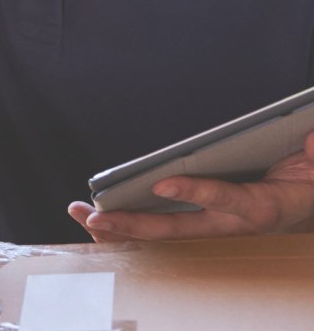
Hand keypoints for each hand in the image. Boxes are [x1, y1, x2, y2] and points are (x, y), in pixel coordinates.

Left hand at [68, 132, 313, 241]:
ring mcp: (211, 226)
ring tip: (80, 214)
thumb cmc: (300, 183)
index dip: (195, 192)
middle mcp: (228, 223)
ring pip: (160, 231)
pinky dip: (129, 223)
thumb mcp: (311, 171)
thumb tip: (312, 140)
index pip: (225, 198)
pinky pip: (161, 228)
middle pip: (175, 228)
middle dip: (133, 224)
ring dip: (120, 226)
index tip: (163, 184)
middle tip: (94, 216)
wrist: (306, 202)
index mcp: (257, 208)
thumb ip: (313, 155)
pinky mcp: (200, 224)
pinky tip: (99, 217)